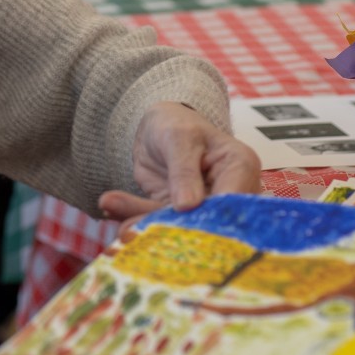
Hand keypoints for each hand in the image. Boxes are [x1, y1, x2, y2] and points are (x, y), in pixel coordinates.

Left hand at [99, 101, 261, 223]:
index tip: (175, 225)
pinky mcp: (183, 218)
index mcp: (240, 167)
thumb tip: (188, 206)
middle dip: (171, 230)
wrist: (158, 129)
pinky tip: (113, 211)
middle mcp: (231, 192)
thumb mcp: (178, 138)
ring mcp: (207, 209)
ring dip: (148, 228)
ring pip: (180, 227)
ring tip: (121, 228)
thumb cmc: (176, 123)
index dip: (209, 219)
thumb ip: (183, 170)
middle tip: (133, 232)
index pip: (233, 201)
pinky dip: (138, 222)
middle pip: (208, 221)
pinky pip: (162, 224)